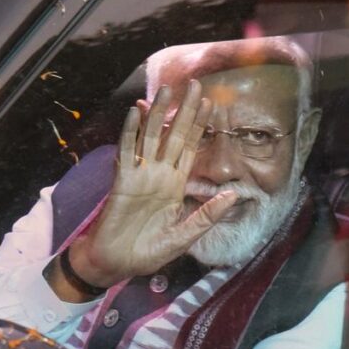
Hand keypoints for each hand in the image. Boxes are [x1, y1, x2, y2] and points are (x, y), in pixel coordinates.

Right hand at [68, 80, 238, 288]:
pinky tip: (137, 112)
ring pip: (150, 137)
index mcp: (175, 185)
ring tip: (166, 89)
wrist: (115, 263)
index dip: (200, 127)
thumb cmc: (147, 252)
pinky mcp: (122, 181)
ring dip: (158, 113)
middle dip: (184, 111)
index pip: (191, 149)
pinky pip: (127, 152)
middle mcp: (159, 175)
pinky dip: (130, 131)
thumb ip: (207, 216)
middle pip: (174, 135)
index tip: (211, 103)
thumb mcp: (183, 237)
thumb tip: (233, 195)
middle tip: (195, 84)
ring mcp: (140, 175)